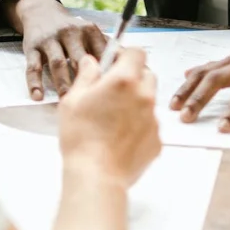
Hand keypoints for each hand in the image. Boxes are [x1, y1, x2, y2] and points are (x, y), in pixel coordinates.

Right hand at [7, 0, 107, 99]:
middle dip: (87, 80)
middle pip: (80, 58)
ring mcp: (50, 39)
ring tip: (66, 101)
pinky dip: (34, 83)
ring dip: (62, 84)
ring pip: (58, 64)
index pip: (102, 52)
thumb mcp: (89, 33)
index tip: (114, 90)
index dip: (108, 71)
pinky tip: (38, 96)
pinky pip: (33, 67)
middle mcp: (70, 32)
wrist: (41, 12)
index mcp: (89, 30)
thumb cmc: (72, 31)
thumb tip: (129, 69)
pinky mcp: (32, 47)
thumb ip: (105, 50)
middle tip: (93, 103)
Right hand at [58, 48, 160, 186]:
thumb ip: (86, 76)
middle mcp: (144, 96)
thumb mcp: (72, 101)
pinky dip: (138, 126)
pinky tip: (119, 137)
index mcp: (123, 81)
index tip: (114, 63)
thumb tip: (91, 63)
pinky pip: (150, 125)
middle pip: (147, 75)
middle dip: (133, 78)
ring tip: (112, 119)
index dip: (125, 56)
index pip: (137, 53)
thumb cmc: (81, 138)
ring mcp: (153, 119)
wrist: (96, 176)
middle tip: (112, 91)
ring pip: (149, 101)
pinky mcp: (157, 140)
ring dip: (136, 103)